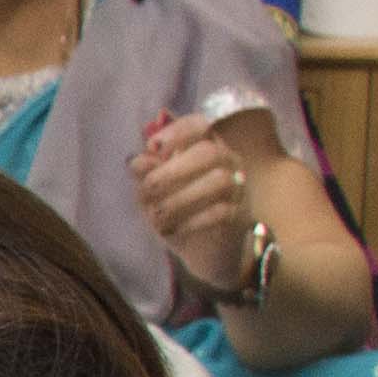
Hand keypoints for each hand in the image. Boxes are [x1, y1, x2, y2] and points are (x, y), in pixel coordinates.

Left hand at [134, 110, 263, 304]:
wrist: (207, 251)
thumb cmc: (179, 212)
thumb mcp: (155, 194)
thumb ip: (147, 174)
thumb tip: (137, 160)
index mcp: (205, 147)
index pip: (199, 125)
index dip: (177, 131)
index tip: (153, 147)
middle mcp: (227, 162)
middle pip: (210, 152)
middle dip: (173, 170)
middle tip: (147, 189)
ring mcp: (238, 188)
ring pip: (219, 180)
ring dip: (179, 198)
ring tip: (156, 215)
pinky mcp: (240, 215)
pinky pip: (221, 212)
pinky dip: (191, 220)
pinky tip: (171, 230)